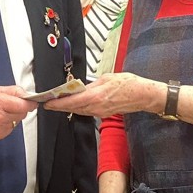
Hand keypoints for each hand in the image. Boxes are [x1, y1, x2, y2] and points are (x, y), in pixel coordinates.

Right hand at [0, 86, 36, 141]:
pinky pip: (9, 130)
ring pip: (16, 123)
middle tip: (8, 106)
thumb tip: (27, 95)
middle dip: (19, 110)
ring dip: (12, 118)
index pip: (23, 105)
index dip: (29, 104)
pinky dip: (6, 125)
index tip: (32, 103)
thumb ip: (14, 91)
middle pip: (22, 115)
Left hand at [43, 73, 161, 117]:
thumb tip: (81, 88)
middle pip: (73, 108)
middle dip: (59, 106)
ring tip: (58, 103)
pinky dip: (78, 108)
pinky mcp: (104, 113)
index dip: (58, 103)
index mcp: (96, 96)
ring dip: (68, 108)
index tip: (48, 103)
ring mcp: (100, 112)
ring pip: (79, 111)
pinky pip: (87, 111)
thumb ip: (92, 84)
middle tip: (48, 103)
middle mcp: (96, 107)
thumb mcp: (107, 78)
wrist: (144, 95)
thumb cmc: (129, 84)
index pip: (72, 102)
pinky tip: (74, 104)